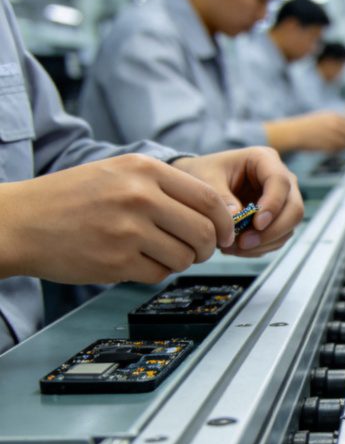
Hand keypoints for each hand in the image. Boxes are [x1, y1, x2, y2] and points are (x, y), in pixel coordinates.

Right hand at [0, 153, 231, 284]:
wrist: (19, 222)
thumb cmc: (72, 198)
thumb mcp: (119, 172)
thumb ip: (165, 186)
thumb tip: (216, 212)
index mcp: (144, 169)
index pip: (208, 198)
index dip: (224, 221)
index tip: (224, 233)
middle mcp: (138, 196)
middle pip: (204, 230)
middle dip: (209, 247)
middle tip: (199, 250)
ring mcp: (127, 229)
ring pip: (186, 256)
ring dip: (182, 261)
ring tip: (161, 253)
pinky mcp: (116, 261)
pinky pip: (160, 274)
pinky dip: (157, 272)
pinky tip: (138, 262)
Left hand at [173, 147, 303, 257]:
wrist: (200, 182)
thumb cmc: (204, 173)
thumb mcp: (205, 179)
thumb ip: (220, 197)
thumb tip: (237, 220)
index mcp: (265, 160)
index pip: (280, 183)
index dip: (273, 205)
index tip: (257, 224)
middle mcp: (282, 180)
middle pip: (294, 209)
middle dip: (272, 231)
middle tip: (243, 243)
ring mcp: (283, 201)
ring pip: (289, 227)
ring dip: (264, 243)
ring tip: (232, 248)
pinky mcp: (278, 218)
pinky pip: (278, 238)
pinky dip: (260, 247)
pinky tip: (237, 248)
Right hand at [264, 111, 344, 152]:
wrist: (294, 132)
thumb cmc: (308, 126)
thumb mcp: (323, 118)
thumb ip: (336, 121)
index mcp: (334, 116)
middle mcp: (334, 124)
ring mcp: (331, 135)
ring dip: (344, 147)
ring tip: (337, 147)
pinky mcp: (326, 145)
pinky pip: (338, 150)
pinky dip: (336, 151)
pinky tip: (331, 150)